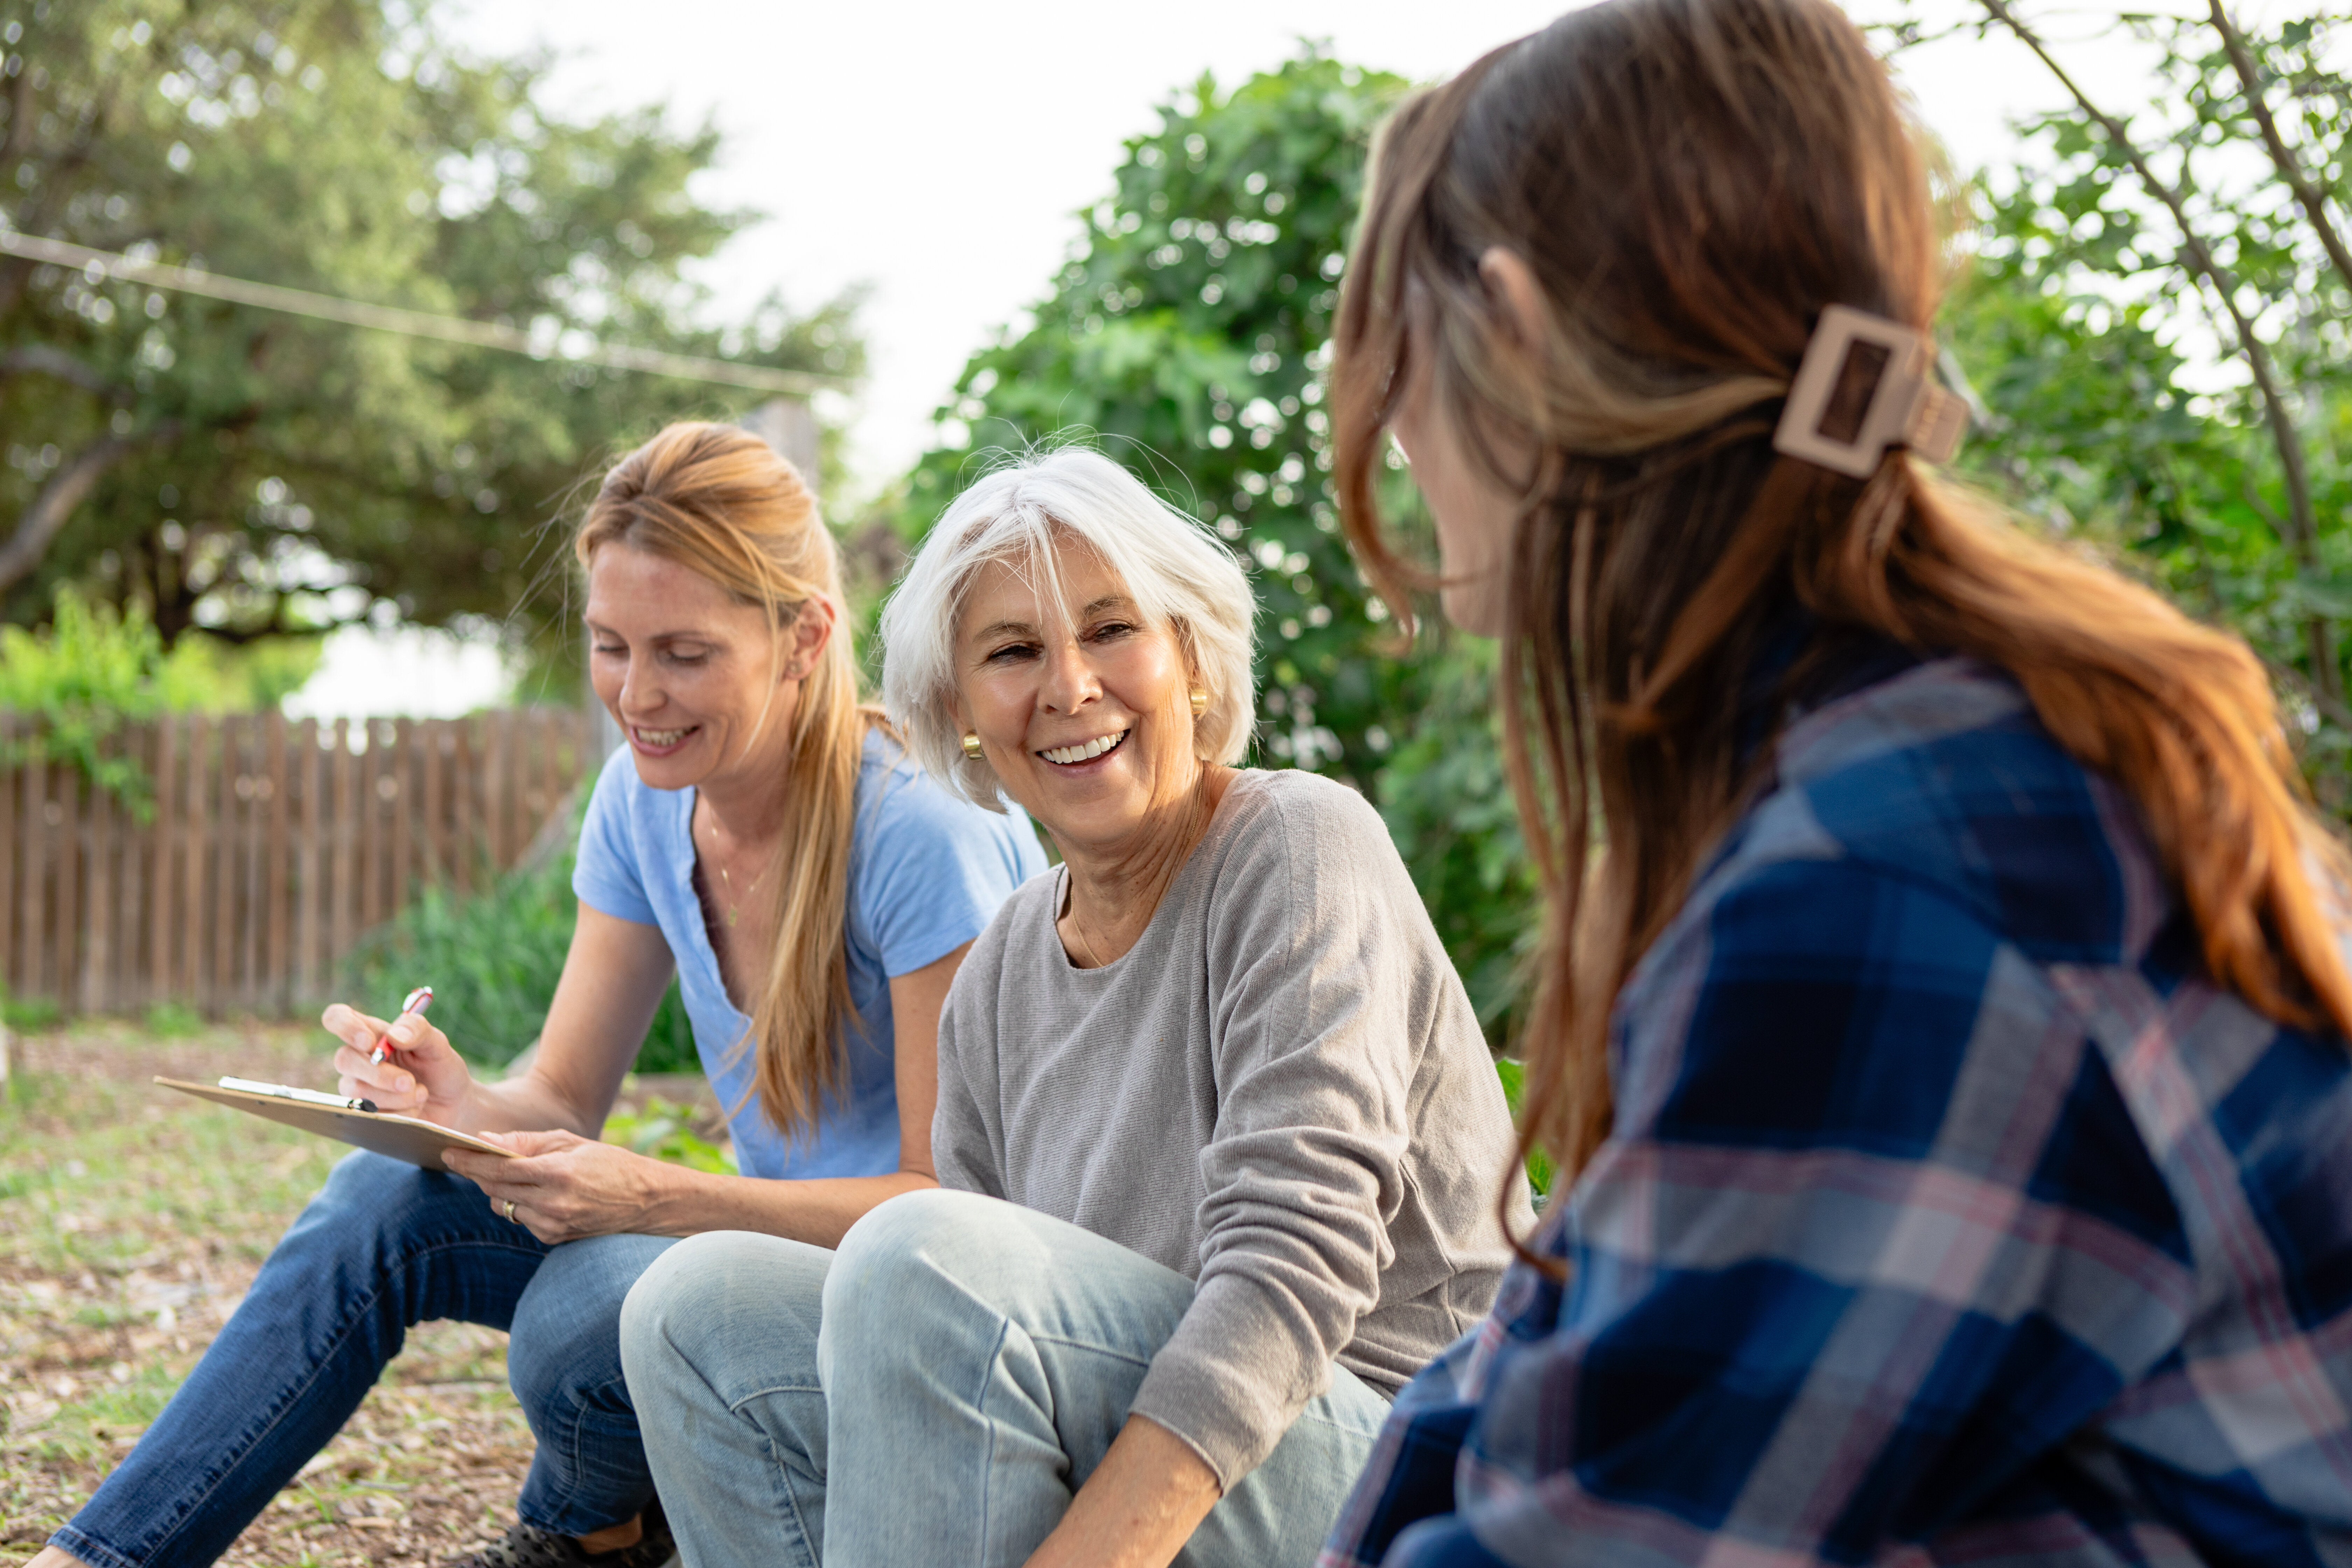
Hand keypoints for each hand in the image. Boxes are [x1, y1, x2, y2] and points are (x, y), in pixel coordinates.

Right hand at [321, 1001, 474, 1122]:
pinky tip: (415, 1109)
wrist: (452, 1105)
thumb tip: (392, 1036)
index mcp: (372, 1033)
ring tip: (421, 1094)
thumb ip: (418, 1030)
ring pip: (357, 1092)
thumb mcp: (438, 1044)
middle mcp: (359, 1059)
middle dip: (379, 1073)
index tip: (370, 1043)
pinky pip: (369, 1116)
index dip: (345, 1027)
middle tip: (409, 1081)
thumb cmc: (440, 1068)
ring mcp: (358, 1087)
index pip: (337, 1018)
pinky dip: (399, 1113)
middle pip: (344, 1060)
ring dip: (396, 1097)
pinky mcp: (363, 1114)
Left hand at [443, 1130, 681, 1244]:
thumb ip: (527, 1142)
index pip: (498, 1169)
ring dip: (499, 1190)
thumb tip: (486, 1141)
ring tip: (511, 1175)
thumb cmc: (610, 1164)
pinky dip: (520, 1205)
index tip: (448, 1152)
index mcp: (557, 1172)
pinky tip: (536, 1194)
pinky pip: (522, 1220)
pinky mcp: (554, 1238)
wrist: (647, 1201)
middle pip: (494, 1189)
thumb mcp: (571, 1142)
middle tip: (464, 1159)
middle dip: (477, 1174)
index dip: (469, 1161)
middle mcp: (552, 1202)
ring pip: (505, 1207)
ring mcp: (553, 1224)